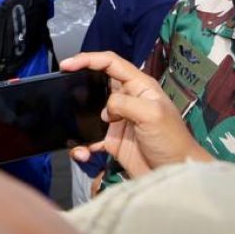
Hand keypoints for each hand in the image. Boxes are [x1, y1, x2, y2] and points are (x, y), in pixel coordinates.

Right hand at [62, 51, 210, 178]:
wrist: (174, 174)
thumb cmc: (170, 140)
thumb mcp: (151, 114)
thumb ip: (124, 102)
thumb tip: (104, 109)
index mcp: (139, 86)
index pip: (111, 63)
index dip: (88, 59)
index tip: (67, 65)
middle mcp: (127, 99)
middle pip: (96, 83)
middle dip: (77, 85)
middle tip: (59, 90)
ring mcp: (118, 120)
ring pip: (88, 112)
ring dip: (77, 120)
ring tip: (72, 130)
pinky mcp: (111, 141)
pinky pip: (88, 138)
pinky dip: (81, 145)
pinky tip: (83, 153)